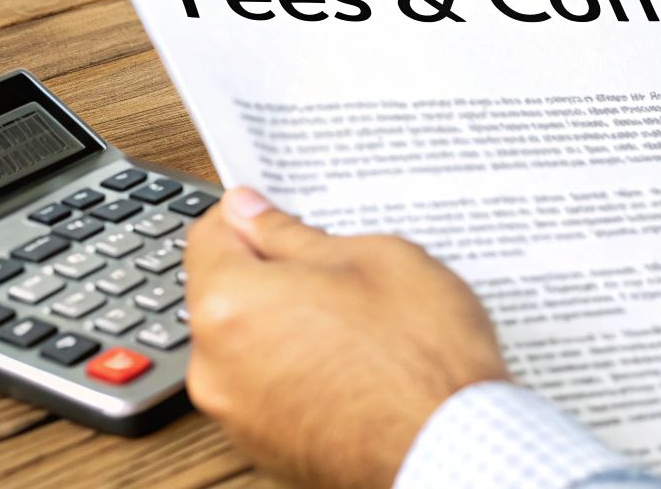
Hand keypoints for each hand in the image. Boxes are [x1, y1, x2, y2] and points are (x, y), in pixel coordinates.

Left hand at [183, 187, 509, 488]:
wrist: (453, 446)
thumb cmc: (422, 357)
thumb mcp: (370, 258)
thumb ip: (292, 233)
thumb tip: (251, 213)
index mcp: (231, 304)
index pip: (207, 235)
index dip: (246, 215)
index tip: (273, 211)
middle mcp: (215, 367)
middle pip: (224, 295)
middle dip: (269, 275)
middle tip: (331, 268)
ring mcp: (238, 417)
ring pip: (246, 345)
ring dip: (283, 325)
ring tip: (352, 320)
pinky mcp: (265, 450)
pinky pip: (266, 390)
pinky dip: (294, 371)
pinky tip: (349, 362)